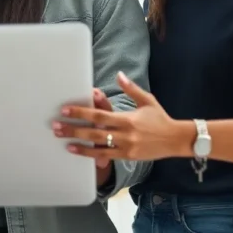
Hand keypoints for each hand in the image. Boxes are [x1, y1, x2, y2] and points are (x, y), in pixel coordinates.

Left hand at [53, 72, 190, 162]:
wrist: (175, 140)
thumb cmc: (160, 118)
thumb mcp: (147, 100)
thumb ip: (131, 88)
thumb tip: (119, 75)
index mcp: (128, 119)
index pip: (99, 115)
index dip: (81, 112)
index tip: (66, 110)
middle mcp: (125, 135)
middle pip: (94, 132)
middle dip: (74, 129)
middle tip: (56, 127)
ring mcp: (126, 148)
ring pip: (98, 147)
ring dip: (79, 144)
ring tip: (63, 141)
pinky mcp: (127, 157)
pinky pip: (106, 157)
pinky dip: (91, 154)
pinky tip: (78, 151)